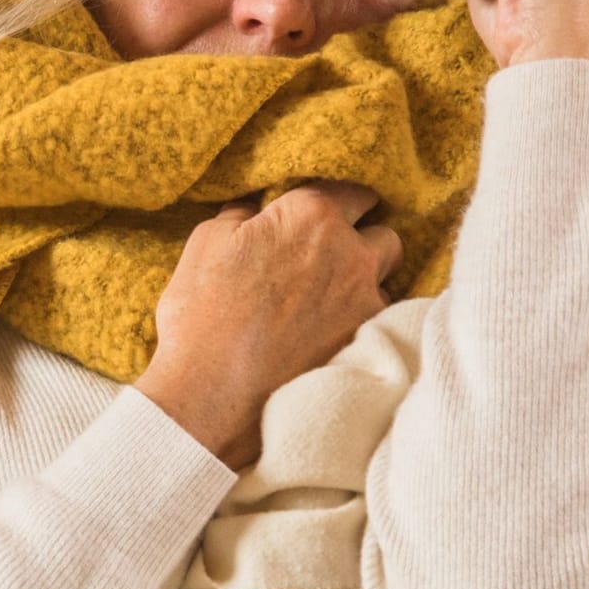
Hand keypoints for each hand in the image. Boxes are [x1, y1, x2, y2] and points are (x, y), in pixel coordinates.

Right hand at [133, 181, 401, 468]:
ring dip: (367, 284)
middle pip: (384, 234)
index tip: (333, 211)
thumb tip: (255, 209)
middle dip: (365, 241)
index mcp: (312, 215)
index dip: (344, 200)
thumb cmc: (202, 316)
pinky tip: (335, 335)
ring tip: (332, 302)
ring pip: (387, 280)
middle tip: (334, 258)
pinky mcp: (369, 343)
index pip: (355, 190)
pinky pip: (381, 322)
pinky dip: (364, 323)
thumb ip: (243, 216)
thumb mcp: (207, 244)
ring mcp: (366, 300)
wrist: (212, 398)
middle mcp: (351, 252)